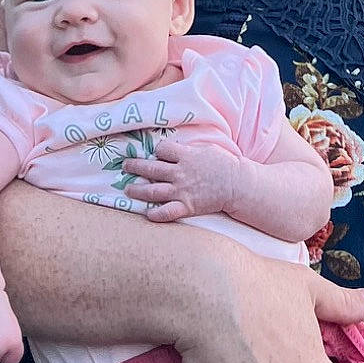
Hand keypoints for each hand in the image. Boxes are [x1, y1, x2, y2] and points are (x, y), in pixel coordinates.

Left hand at [120, 137, 245, 220]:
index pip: (161, 150)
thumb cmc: (225, 164)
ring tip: (128, 190)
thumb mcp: (207, 149)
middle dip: (135, 166)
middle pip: (151, 168)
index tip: (157, 154)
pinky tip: (148, 214)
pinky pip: (167, 212)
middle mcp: (180, 173)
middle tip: (125, 166)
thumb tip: (176, 148)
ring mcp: (182, 191)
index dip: (157, 151)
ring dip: (138, 191)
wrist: (238, 184)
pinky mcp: (187, 206)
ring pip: (153, 191)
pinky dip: (156, 214)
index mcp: (185, 156)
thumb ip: (189, 149)